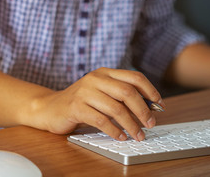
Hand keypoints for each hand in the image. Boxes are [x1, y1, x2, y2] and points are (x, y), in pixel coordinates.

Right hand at [24, 67, 164, 140]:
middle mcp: (96, 78)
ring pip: (116, 108)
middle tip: (150, 124)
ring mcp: (85, 91)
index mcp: (105, 73)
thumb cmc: (81, 102)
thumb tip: (149, 108)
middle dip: (143, 110)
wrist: (50, 107)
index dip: (151, 91)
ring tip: (138, 135)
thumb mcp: (101, 93)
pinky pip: (101, 120)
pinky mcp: (76, 107)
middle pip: (128, 92)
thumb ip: (120, 96)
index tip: (159, 105)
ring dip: (131, 124)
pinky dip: (114, 131)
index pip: (135, 77)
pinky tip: (120, 137)